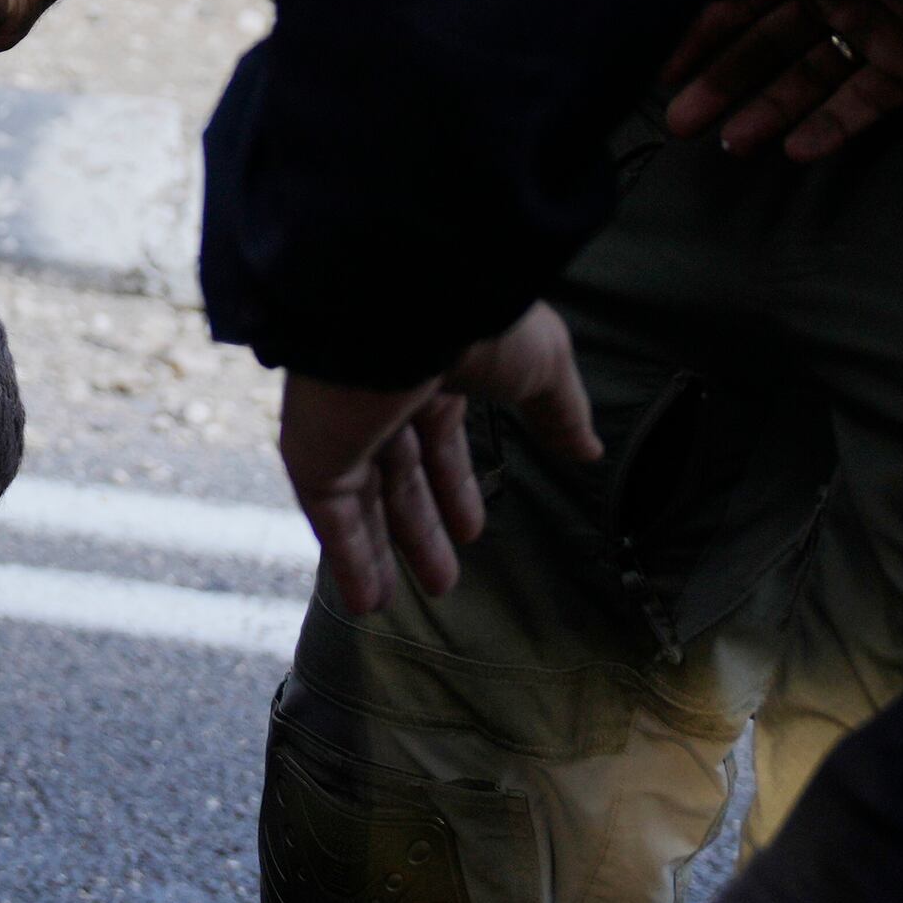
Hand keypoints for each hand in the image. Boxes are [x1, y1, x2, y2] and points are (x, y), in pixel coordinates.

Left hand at [281, 301, 598, 610]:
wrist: (405, 298)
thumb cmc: (480, 319)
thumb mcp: (542, 366)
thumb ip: (559, 412)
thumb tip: (590, 450)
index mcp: (432, 368)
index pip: (440, 440)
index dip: (456, 487)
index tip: (473, 531)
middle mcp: (381, 395)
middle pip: (400, 477)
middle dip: (422, 528)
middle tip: (443, 582)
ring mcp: (342, 423)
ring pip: (364, 502)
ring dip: (385, 554)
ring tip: (409, 603)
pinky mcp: (313, 450)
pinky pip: (331, 516)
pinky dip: (349, 559)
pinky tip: (368, 604)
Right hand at [657, 0, 902, 161]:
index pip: (739, 2)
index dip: (700, 37)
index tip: (664, 73)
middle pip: (767, 47)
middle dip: (723, 83)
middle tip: (683, 122)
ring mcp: (873, 34)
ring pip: (808, 82)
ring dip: (766, 112)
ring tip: (731, 143)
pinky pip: (862, 105)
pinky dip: (828, 129)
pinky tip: (793, 149)